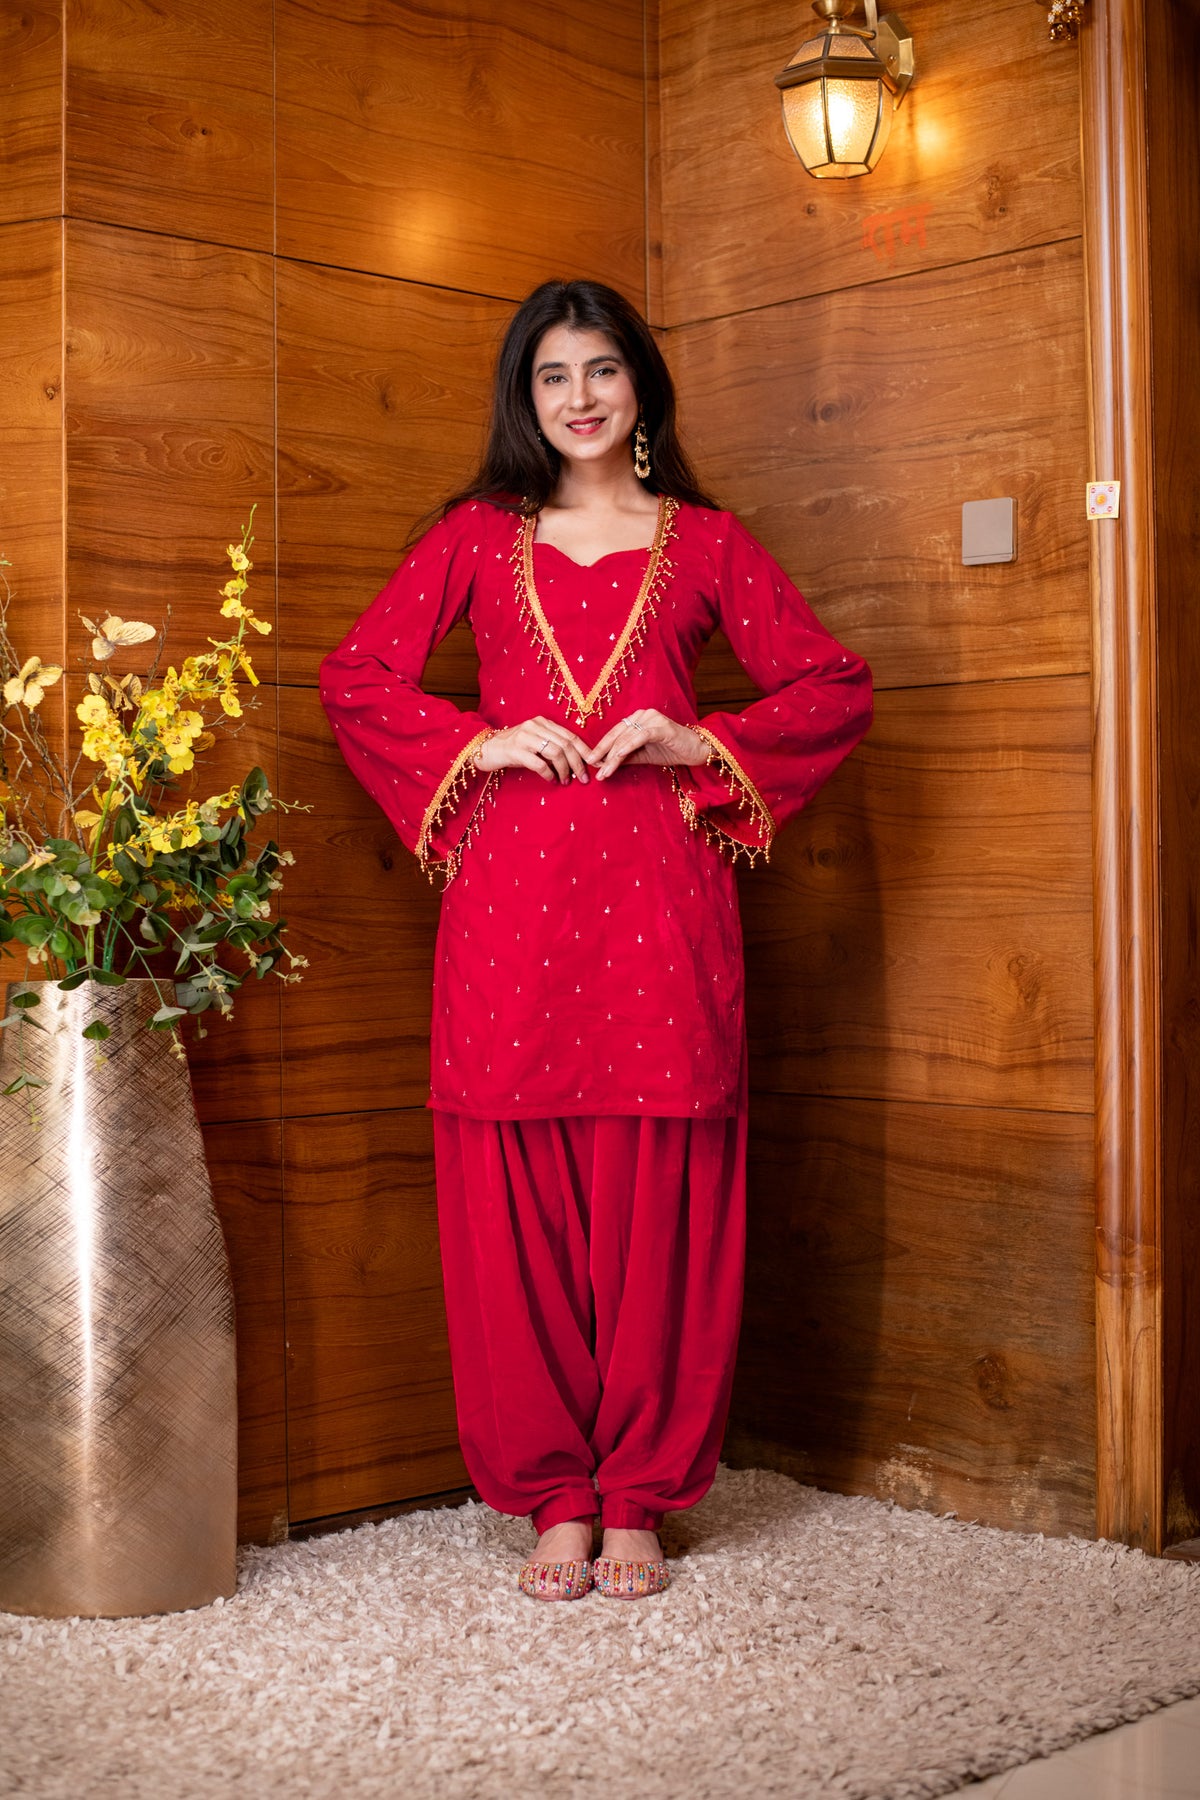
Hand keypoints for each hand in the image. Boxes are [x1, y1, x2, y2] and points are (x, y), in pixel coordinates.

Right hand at [473, 716, 592, 783]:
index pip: (570, 736)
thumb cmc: (512, 749)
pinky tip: (551, 780)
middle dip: (578, 763)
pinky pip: (539, 763)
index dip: (585, 751)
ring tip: (566, 781)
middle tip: (583, 779)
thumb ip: (552, 746)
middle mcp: (535, 726)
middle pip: (566, 745)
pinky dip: (548, 773)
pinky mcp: (516, 750)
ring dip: (564, 770)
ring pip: (555, 753)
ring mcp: (525, 737)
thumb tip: (576, 762)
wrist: (484, 749)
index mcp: (543, 722)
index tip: (594, 765)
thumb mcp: (534, 742)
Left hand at [587, 709, 708, 779]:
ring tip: (604, 771)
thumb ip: (624, 757)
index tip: (590, 760)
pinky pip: (640, 737)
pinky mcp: (662, 727)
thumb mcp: (642, 756)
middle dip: (602, 751)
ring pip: (626, 737)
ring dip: (613, 755)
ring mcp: (652, 719)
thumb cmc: (670, 751)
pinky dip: (627, 747)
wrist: (697, 751)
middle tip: (590, 764)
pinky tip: (617, 757)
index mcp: (637, 719)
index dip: (601, 747)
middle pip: (617, 733)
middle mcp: (643, 715)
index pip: (614, 733)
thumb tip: (603, 765)